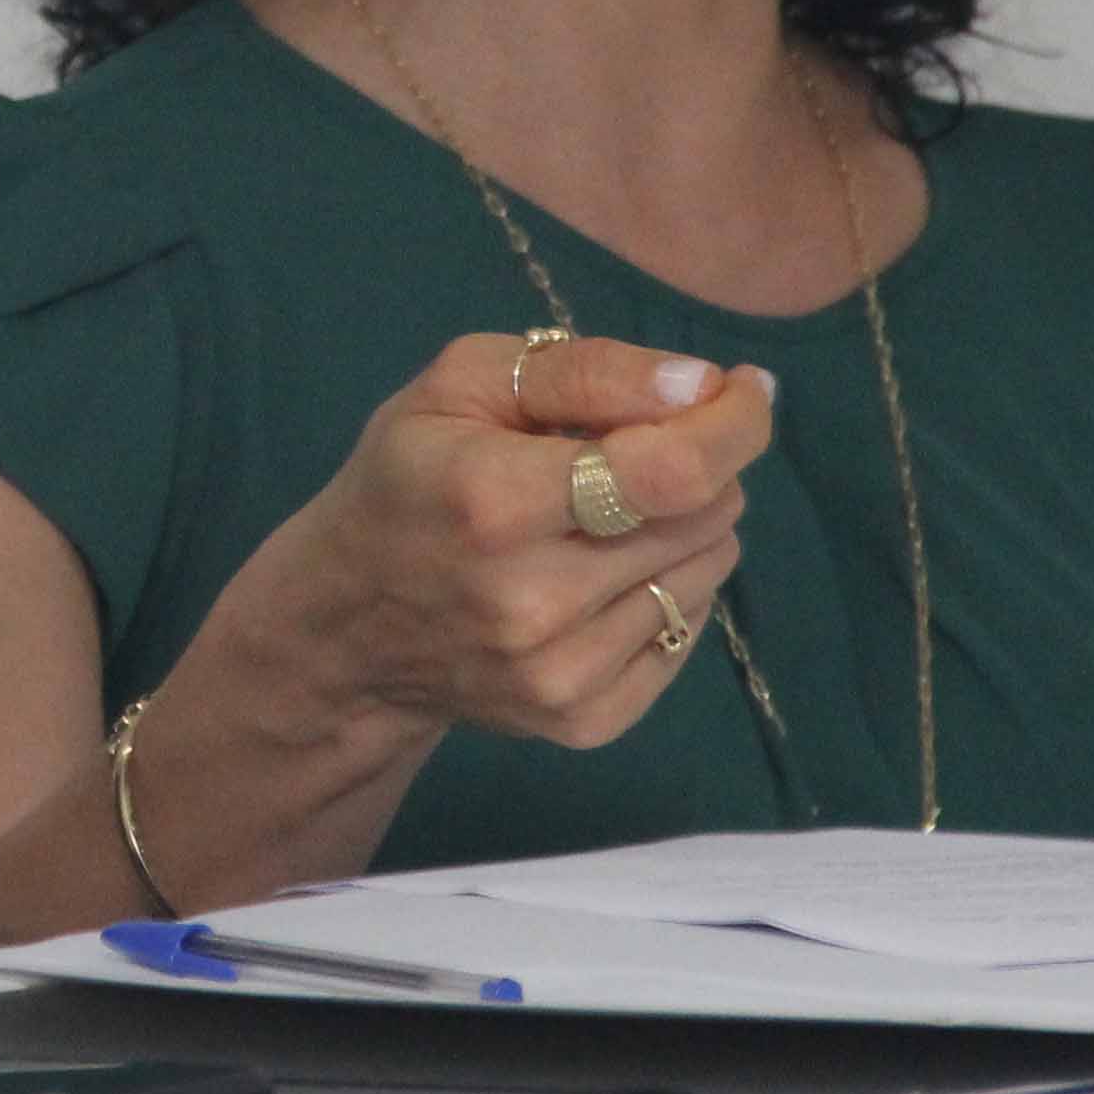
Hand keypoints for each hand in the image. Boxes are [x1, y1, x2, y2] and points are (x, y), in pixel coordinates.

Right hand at [222, 332, 775, 752]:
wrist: (347, 628)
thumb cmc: (408, 478)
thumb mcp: (461, 383)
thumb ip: (586, 371)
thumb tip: (703, 387)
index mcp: (494, 501)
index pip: (669, 470)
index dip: (731, 425)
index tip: (745, 390)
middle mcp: (533, 601)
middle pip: (703, 517)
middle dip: (699, 465)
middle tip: (644, 449)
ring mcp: (560, 674)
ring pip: (706, 572)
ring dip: (686, 526)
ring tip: (615, 515)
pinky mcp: (582, 722)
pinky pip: (687, 637)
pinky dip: (669, 591)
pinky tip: (607, 576)